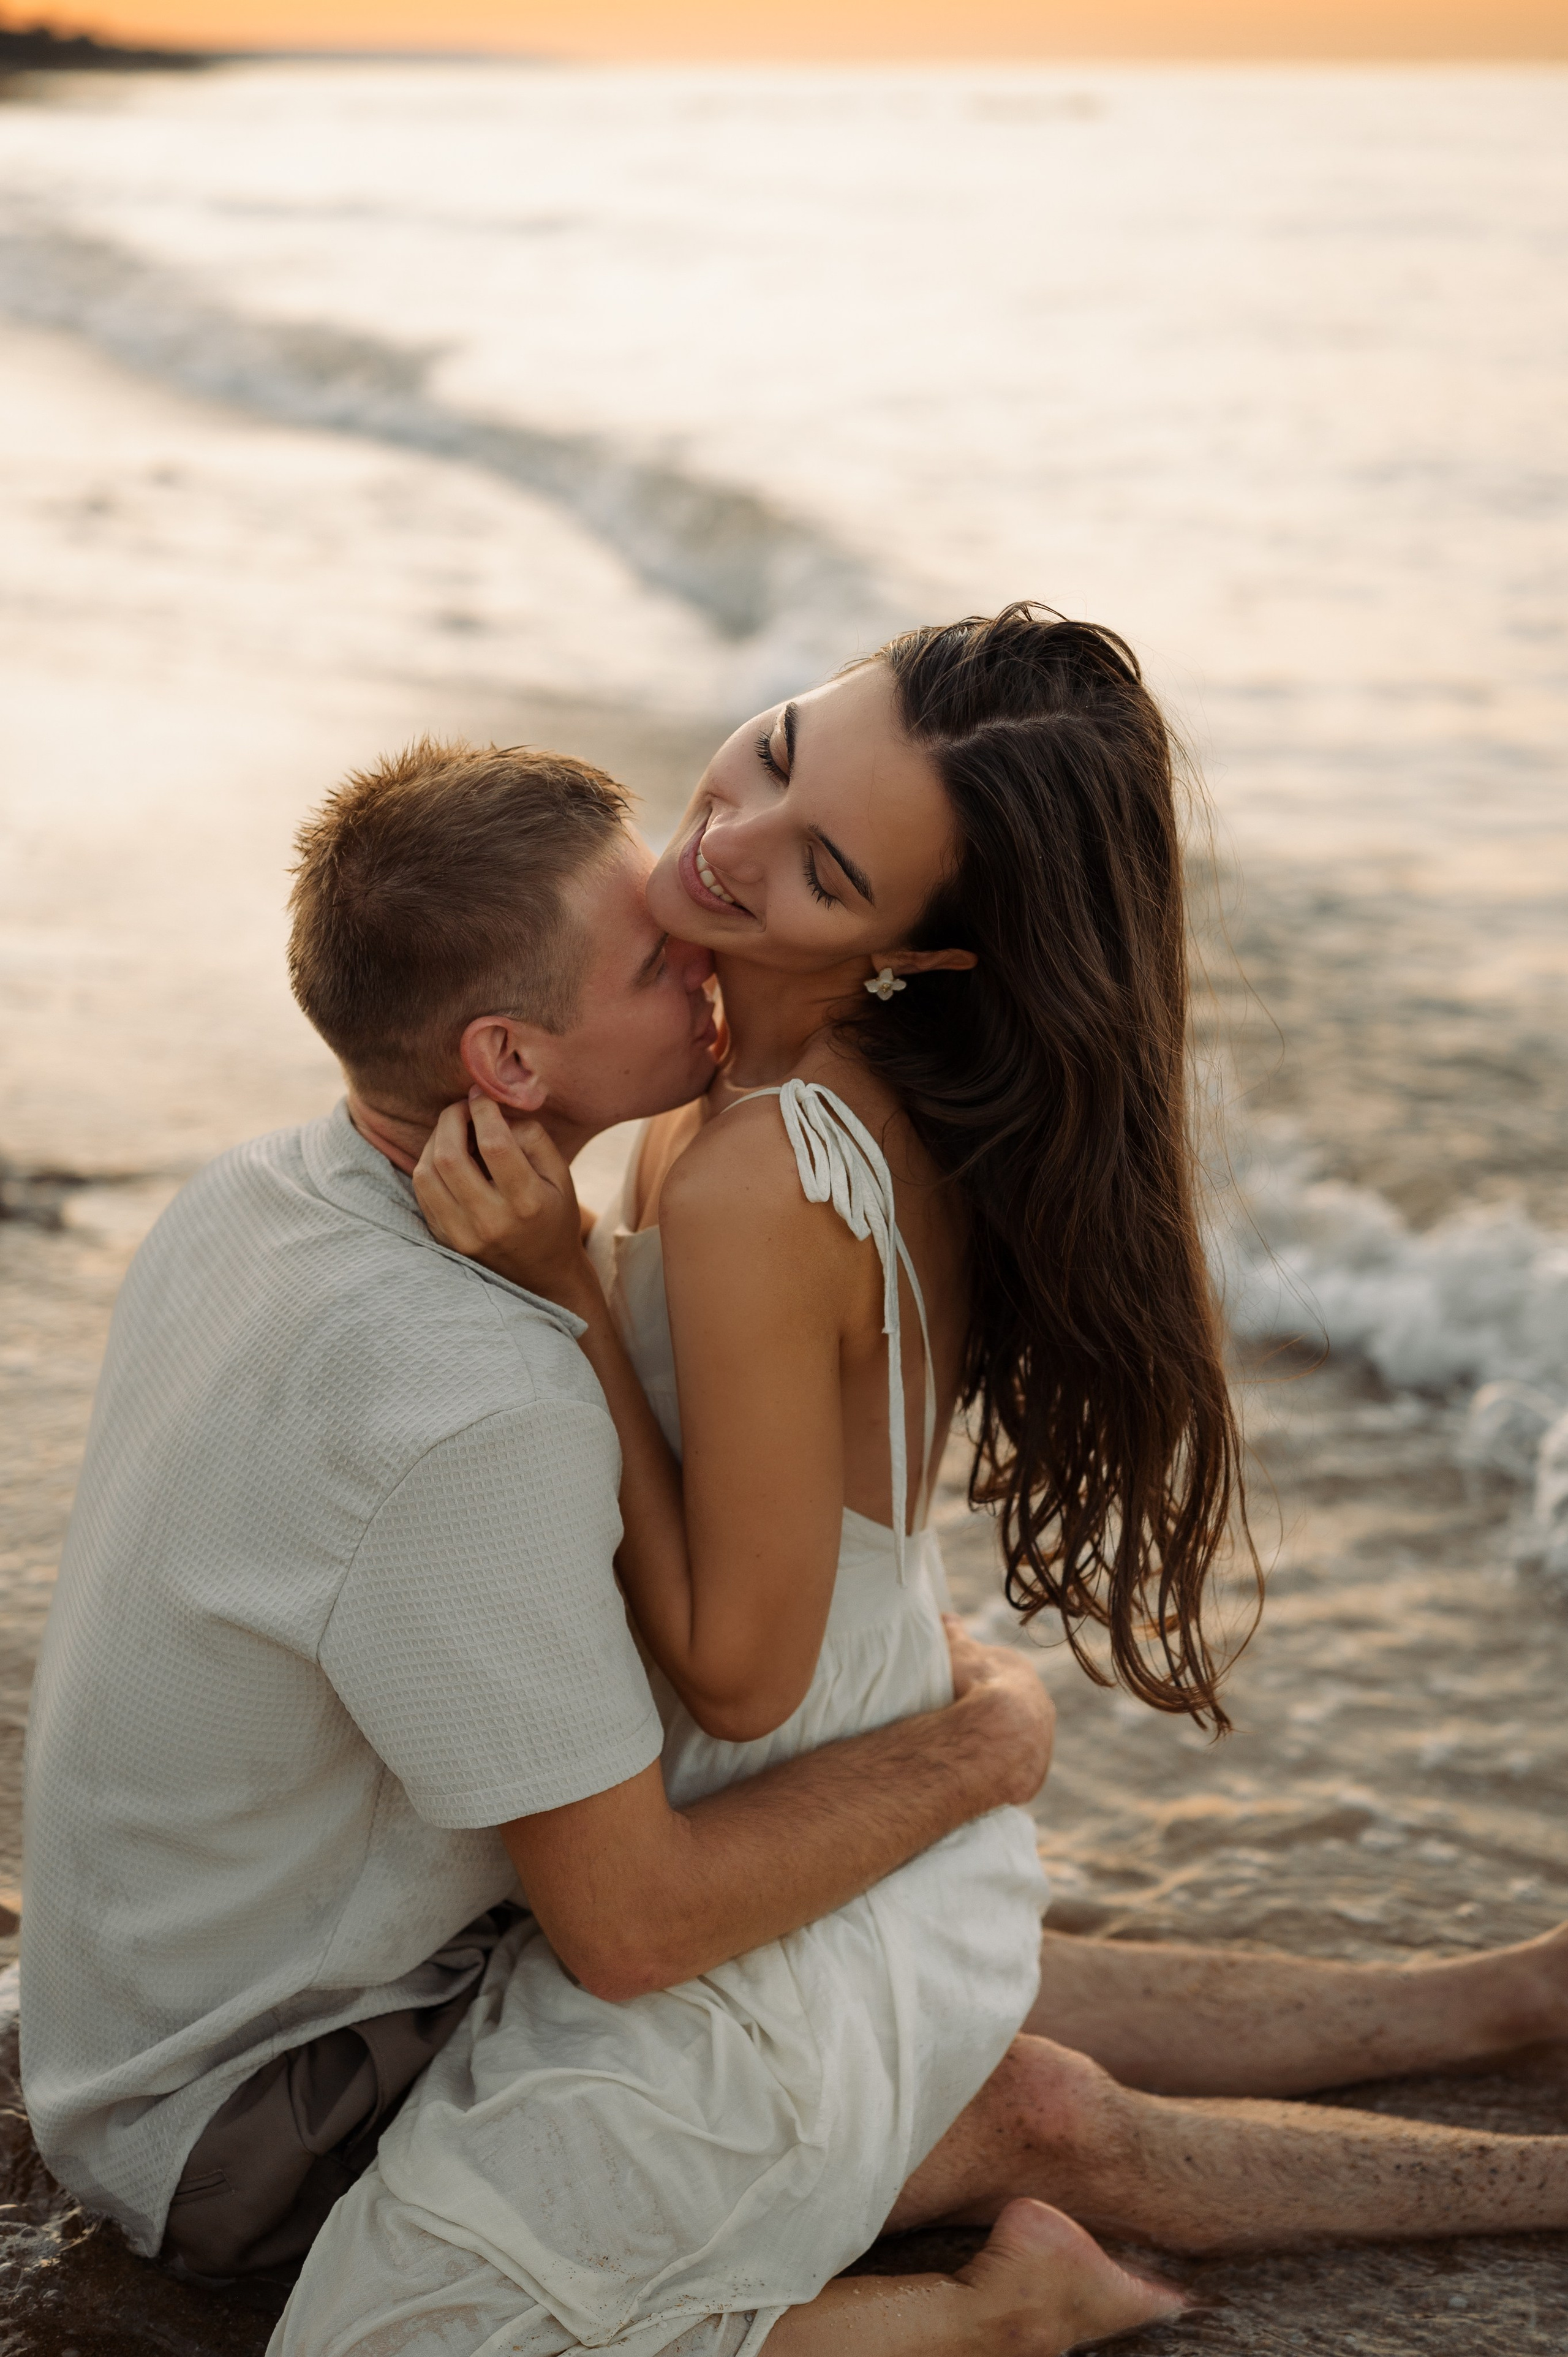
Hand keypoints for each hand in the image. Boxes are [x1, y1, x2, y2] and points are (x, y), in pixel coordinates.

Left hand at [414, 1093, 597, 1315]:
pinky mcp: (444, 1240)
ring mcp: (462, 1235)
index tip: (482, 1095)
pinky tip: (446, 1157)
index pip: (494, 1145)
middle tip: (461, 1108)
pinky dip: (428, 1165)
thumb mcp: (561, 1175)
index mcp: (527, 1203)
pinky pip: (422, 1192)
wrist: (542, 1274)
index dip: (482, 1111)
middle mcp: (490, 1222)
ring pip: (426, 1173)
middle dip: (451, 1119)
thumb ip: (533, 1138)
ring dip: (434, 1141)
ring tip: (452, 1131)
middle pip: (450, 1157)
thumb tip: (495, 1113)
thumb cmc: (554, 1216)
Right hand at [943, 1614, 1054, 1807]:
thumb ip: (953, 1633)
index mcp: (1021, 1673)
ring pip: (1018, 1740)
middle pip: (1015, 1708)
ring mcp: (1040, 1740)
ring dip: (999, 1744)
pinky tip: (978, 1773)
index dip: (982, 1681)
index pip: (1003, 1675)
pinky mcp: (1032, 1773)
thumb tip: (946, 1617)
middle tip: (965, 1722)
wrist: (1000, 1731)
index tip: (964, 1690)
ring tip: (968, 1751)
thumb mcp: (958, 1650)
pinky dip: (999, 1771)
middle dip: (994, 1714)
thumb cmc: (975, 1682)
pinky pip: (1014, 1770)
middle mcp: (1039, 1705)